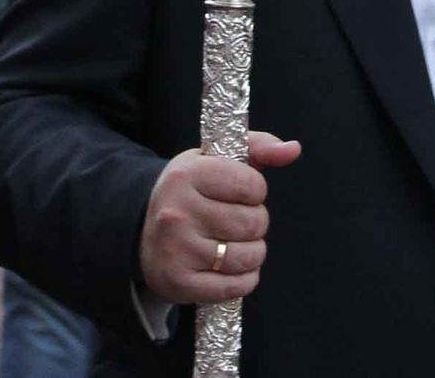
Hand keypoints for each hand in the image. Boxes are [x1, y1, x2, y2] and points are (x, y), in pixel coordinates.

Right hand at [138, 132, 301, 304]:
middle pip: (254, 223)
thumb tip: (293, 149)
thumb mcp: (218, 158)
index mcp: (187, 175)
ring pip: (249, 256)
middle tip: (235, 222)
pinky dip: (244, 280)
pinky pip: (235, 287)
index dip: (255, 192)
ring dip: (252, 253)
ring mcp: (175, 250)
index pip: (253, 186)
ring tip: (233, 244)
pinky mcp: (177, 283)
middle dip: (255, 223)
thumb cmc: (193, 189)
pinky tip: (230, 269)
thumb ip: (260, 146)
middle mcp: (176, 213)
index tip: (239, 194)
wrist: (142, 229)